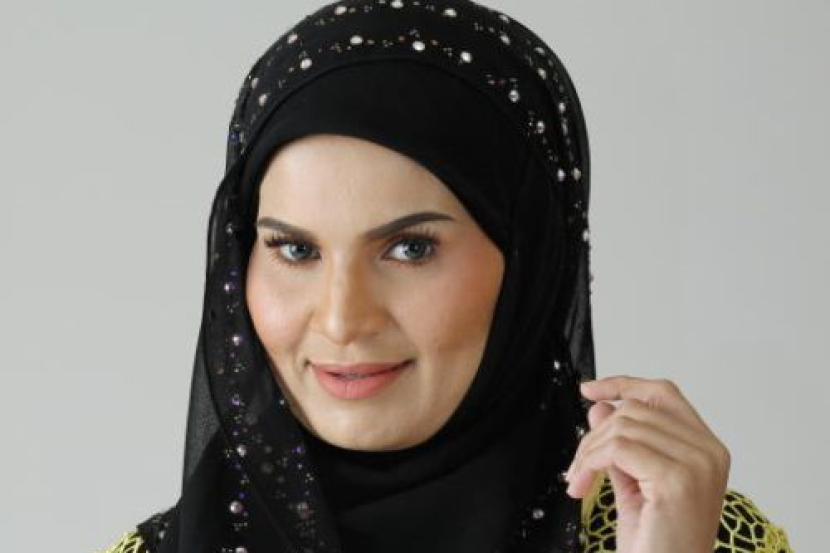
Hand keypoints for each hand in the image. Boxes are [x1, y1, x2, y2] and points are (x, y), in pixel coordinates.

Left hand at [565, 376, 729, 552]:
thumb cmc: (657, 544)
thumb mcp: (634, 484)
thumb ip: (622, 444)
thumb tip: (599, 406)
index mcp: (707, 449)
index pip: (664, 394)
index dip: (625, 385)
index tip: (590, 390)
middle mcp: (709, 452)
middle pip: (635, 410)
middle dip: (595, 434)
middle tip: (577, 467)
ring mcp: (696, 464)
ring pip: (622, 427)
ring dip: (588, 452)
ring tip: (579, 480)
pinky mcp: (676, 479)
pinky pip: (617, 449)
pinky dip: (590, 463)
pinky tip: (582, 486)